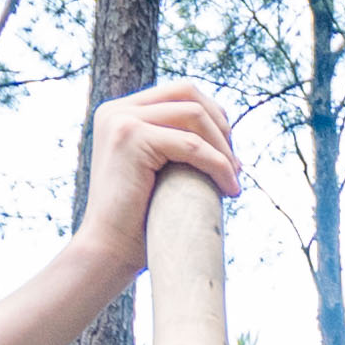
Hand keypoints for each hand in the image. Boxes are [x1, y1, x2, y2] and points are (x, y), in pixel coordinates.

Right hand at [69, 81, 247, 284]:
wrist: (108, 251)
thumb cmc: (139, 221)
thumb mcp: (159, 170)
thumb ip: (176, 143)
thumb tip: (224, 130)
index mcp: (121, 113)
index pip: (180, 93)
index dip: (213, 118)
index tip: (228, 155)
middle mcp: (116, 110)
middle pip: (188, 92)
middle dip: (220, 125)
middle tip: (235, 166)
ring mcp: (121, 120)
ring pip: (194, 115)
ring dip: (223, 147)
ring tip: (233, 179)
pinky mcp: (130, 137)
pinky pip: (191, 145)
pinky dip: (218, 165)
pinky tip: (229, 190)